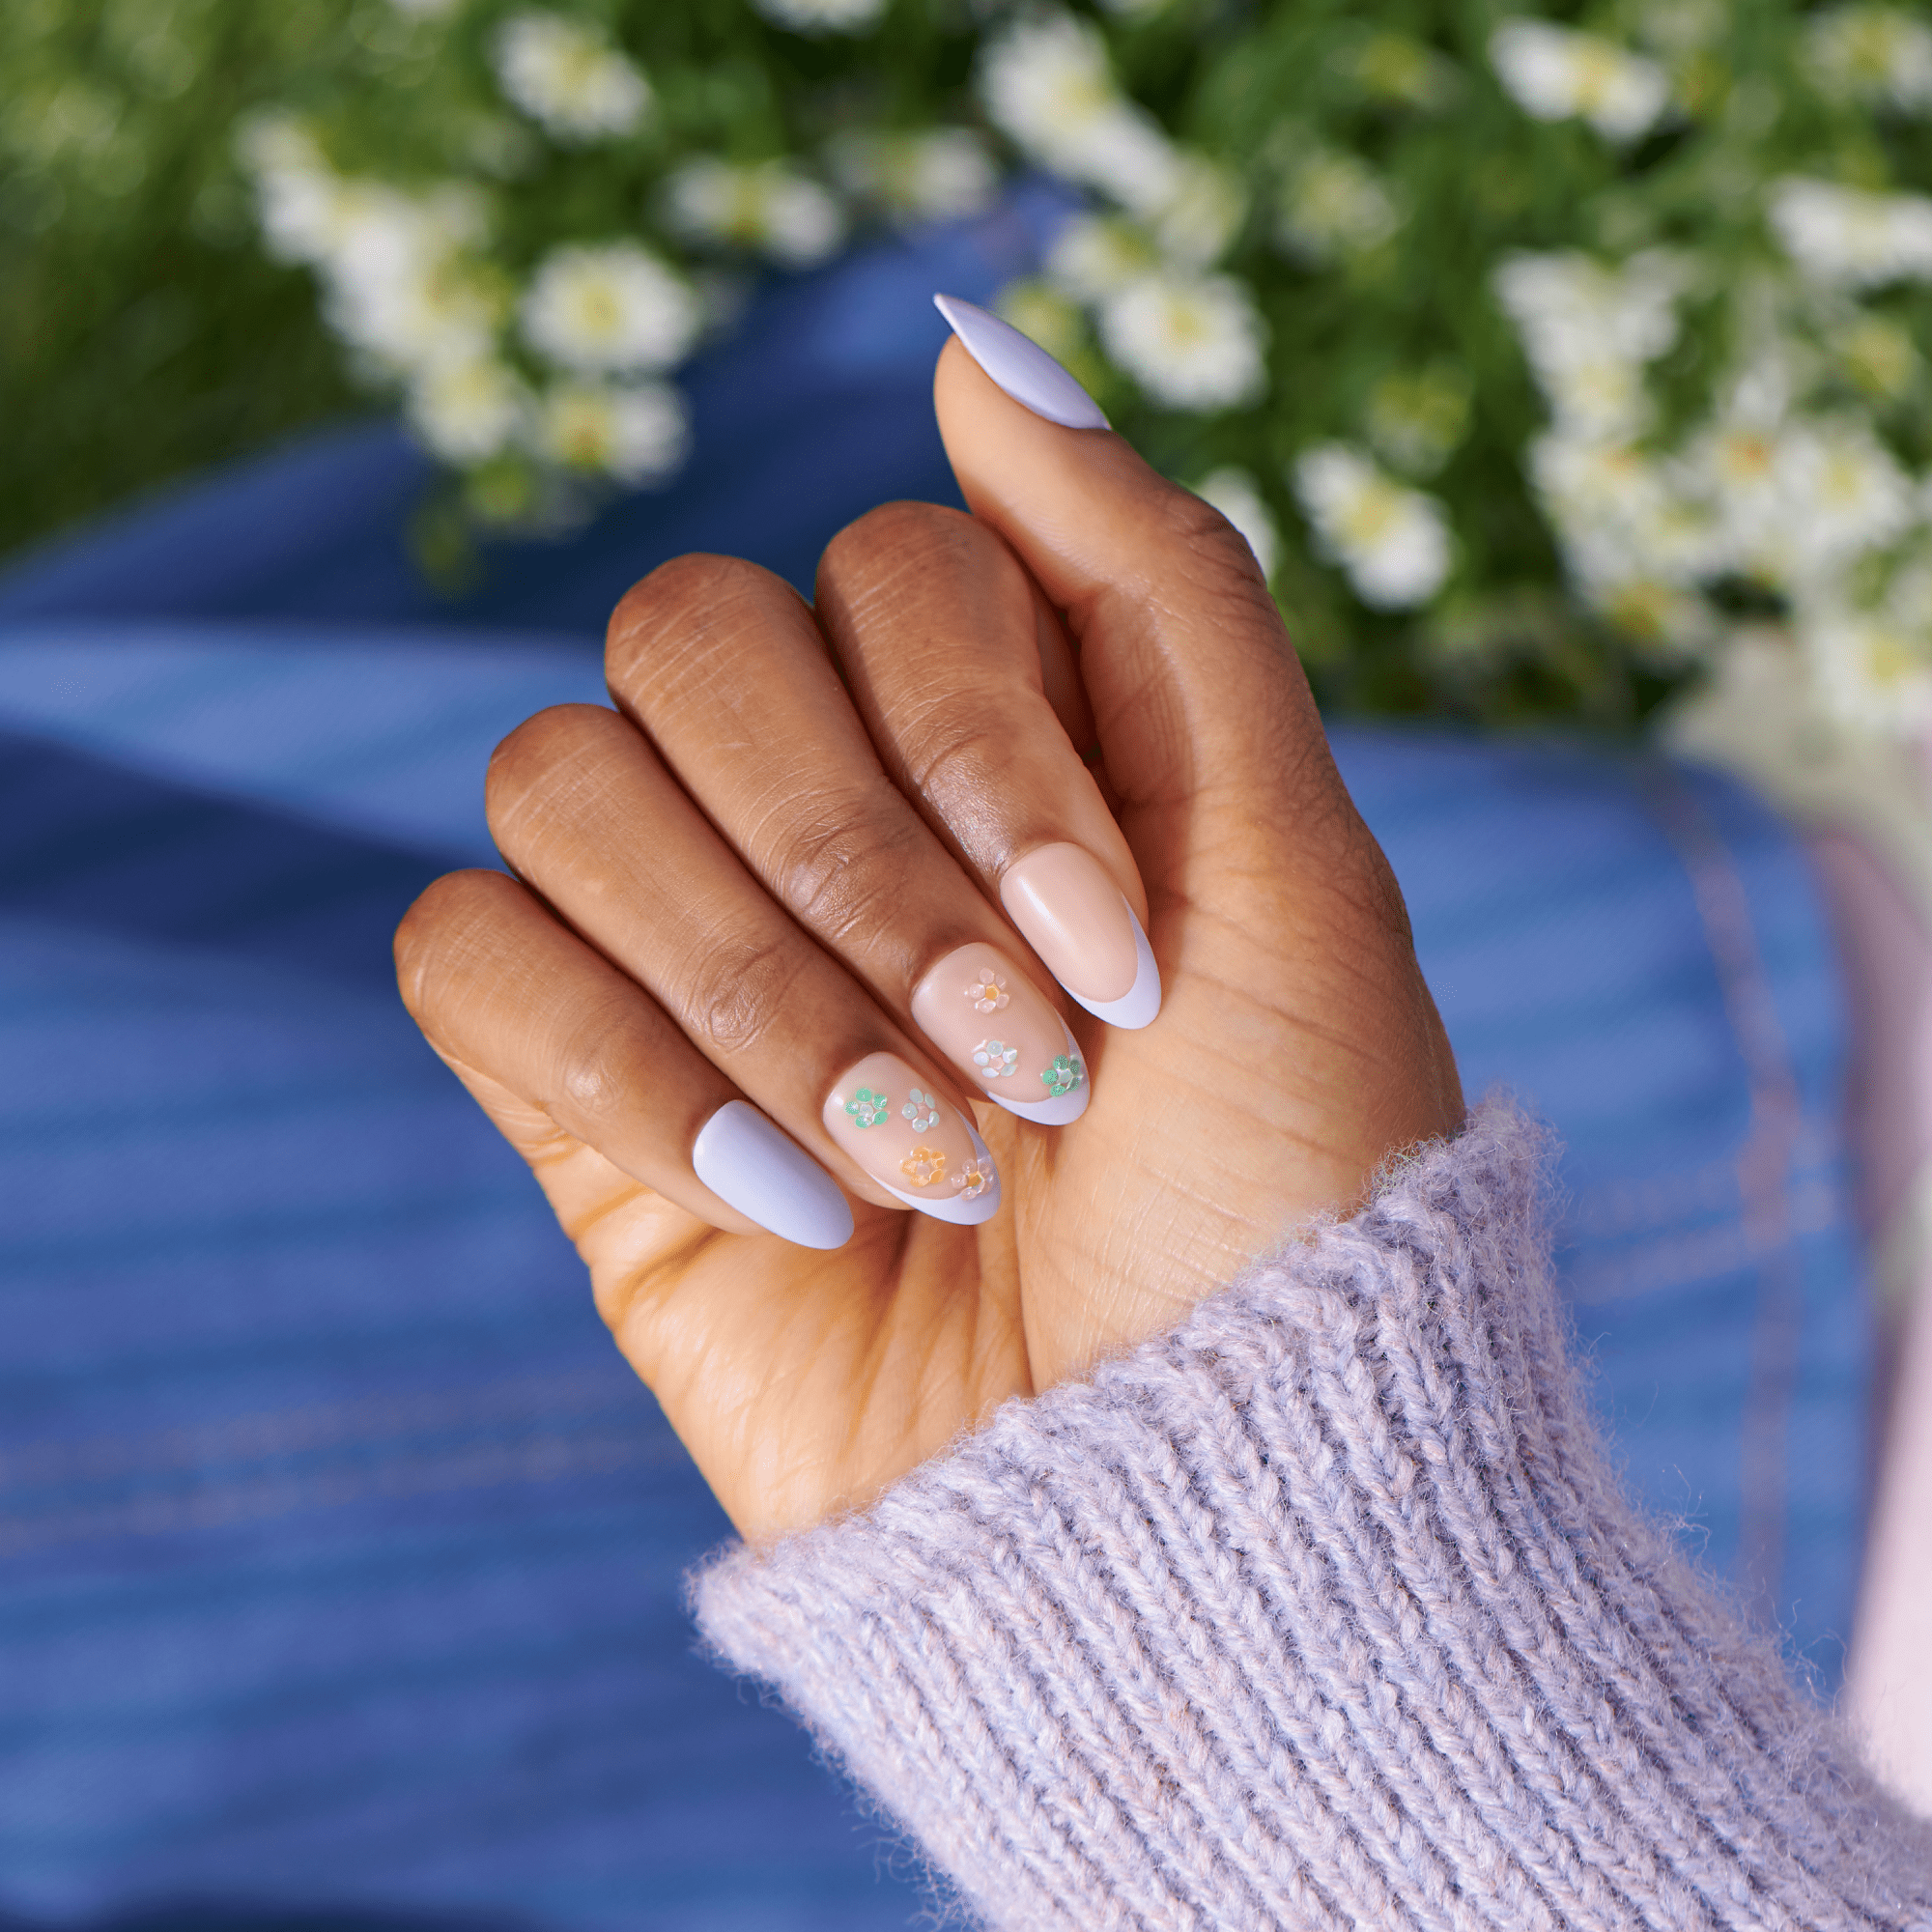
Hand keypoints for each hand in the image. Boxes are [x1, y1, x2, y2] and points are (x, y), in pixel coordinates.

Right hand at [395, 330, 1462, 1540]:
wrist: (1190, 1489)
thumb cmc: (1279, 1184)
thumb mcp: (1290, 859)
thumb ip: (1155, 579)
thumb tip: (967, 342)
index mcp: (995, 731)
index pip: (880, 566)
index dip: (975, 737)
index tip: (1115, 971)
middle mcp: (826, 807)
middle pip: (684, 634)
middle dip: (854, 860)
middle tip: (1012, 1066)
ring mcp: (687, 941)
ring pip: (563, 782)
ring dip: (754, 977)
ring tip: (920, 1159)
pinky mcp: (578, 1092)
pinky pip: (461, 950)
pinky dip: (618, 1061)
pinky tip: (782, 1196)